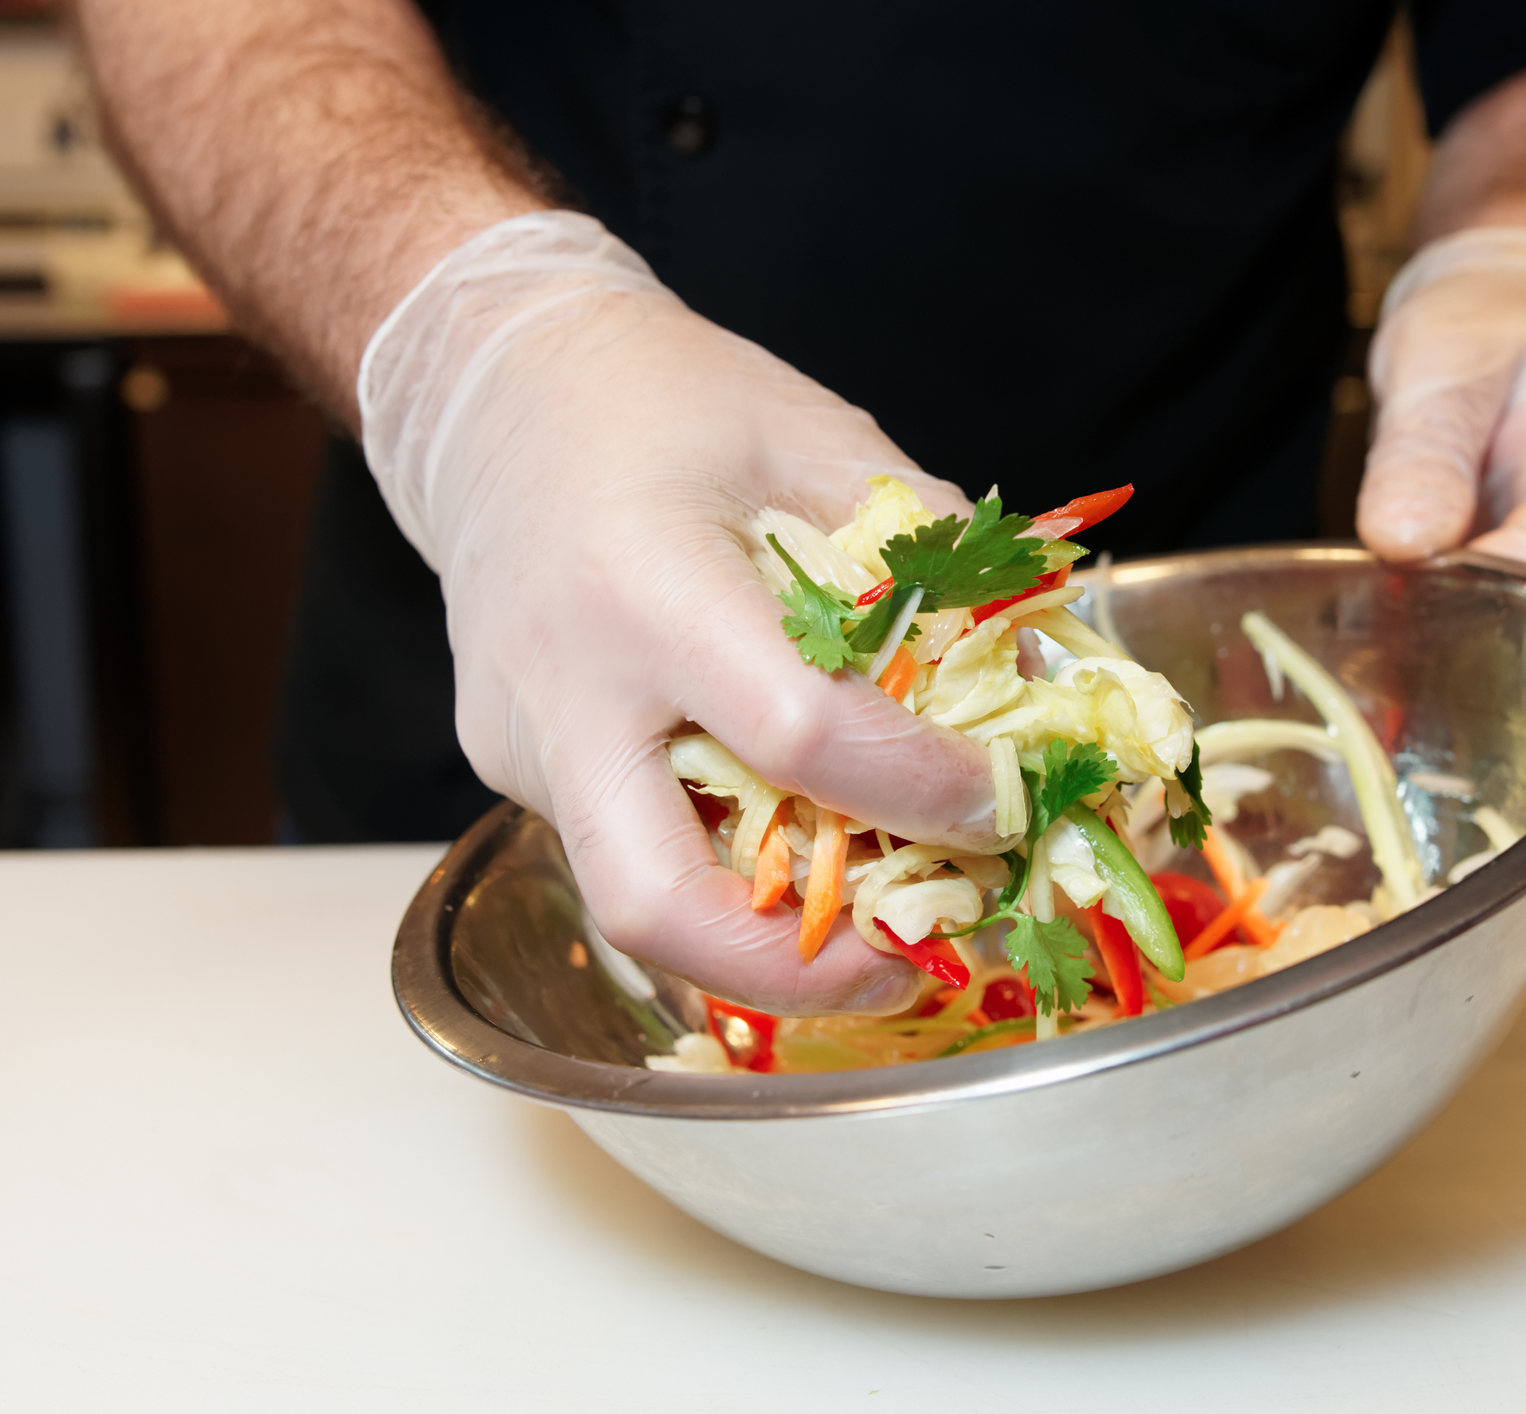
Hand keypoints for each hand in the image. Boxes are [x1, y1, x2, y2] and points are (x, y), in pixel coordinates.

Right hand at [360, 212, 997, 1014]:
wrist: (494, 386)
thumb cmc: (662, 397)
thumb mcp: (817, 436)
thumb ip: (925, 554)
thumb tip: (1031, 667)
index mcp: (645, 581)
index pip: (798, 735)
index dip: (919, 790)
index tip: (1001, 809)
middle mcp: (561, 684)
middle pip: (658, 903)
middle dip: (796, 970)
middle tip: (908, 966)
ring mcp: (517, 740)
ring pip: (634, 899)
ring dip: (761, 935)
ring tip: (869, 912)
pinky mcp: (509, 763)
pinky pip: (622, 844)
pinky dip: (718, 864)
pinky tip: (787, 831)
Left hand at [1355, 227, 1525, 600]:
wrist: (1510, 330)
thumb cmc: (1481, 336)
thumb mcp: (1437, 366)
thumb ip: (1423, 453)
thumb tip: (1403, 542)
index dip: (1488, 591)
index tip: (1416, 585)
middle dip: (1465, 627)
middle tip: (1382, 607)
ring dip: (1459, 636)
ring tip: (1389, 604)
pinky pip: (1517, 636)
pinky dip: (1459, 630)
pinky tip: (1407, 607)